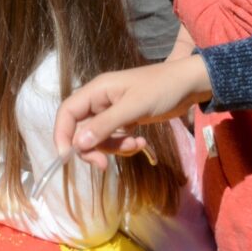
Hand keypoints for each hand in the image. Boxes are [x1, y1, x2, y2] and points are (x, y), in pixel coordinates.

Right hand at [54, 55, 210, 169]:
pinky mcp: (124, 120)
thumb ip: (105, 126)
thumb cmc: (161, 89)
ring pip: (99, 138)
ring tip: (136, 144)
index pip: (67, 112)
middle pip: (80, 129)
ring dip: (114, 148)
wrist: (189, 85)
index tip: (67, 157)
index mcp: (96, 90)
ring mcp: (112, 111)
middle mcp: (100, 101)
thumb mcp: (133, 108)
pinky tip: (142, 141)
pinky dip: (124, 145)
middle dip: (92, 148)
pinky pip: (114, 139)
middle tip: (104, 164)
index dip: (62, 134)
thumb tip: (77, 144)